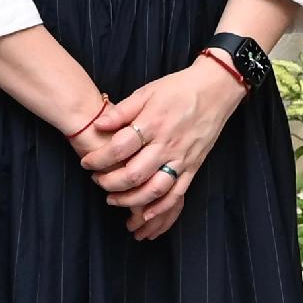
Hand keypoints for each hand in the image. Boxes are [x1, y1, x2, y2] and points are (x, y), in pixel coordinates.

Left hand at [85, 60, 247, 240]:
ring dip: (130, 200)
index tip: (86, 163)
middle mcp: (167, 144)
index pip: (119, 148)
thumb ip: (122, 111)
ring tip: (113, 199)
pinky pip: (177, 193)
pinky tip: (145, 214)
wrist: (215, 90)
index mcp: (153, 123)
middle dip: (109, 182)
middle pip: (134, 174)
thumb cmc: (178, 89)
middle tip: (96, 181)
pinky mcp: (193, 167)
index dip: (98, 159)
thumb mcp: (147, 92)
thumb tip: (98, 124)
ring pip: (154, 189)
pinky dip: (160, 208)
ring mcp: (182, 158)